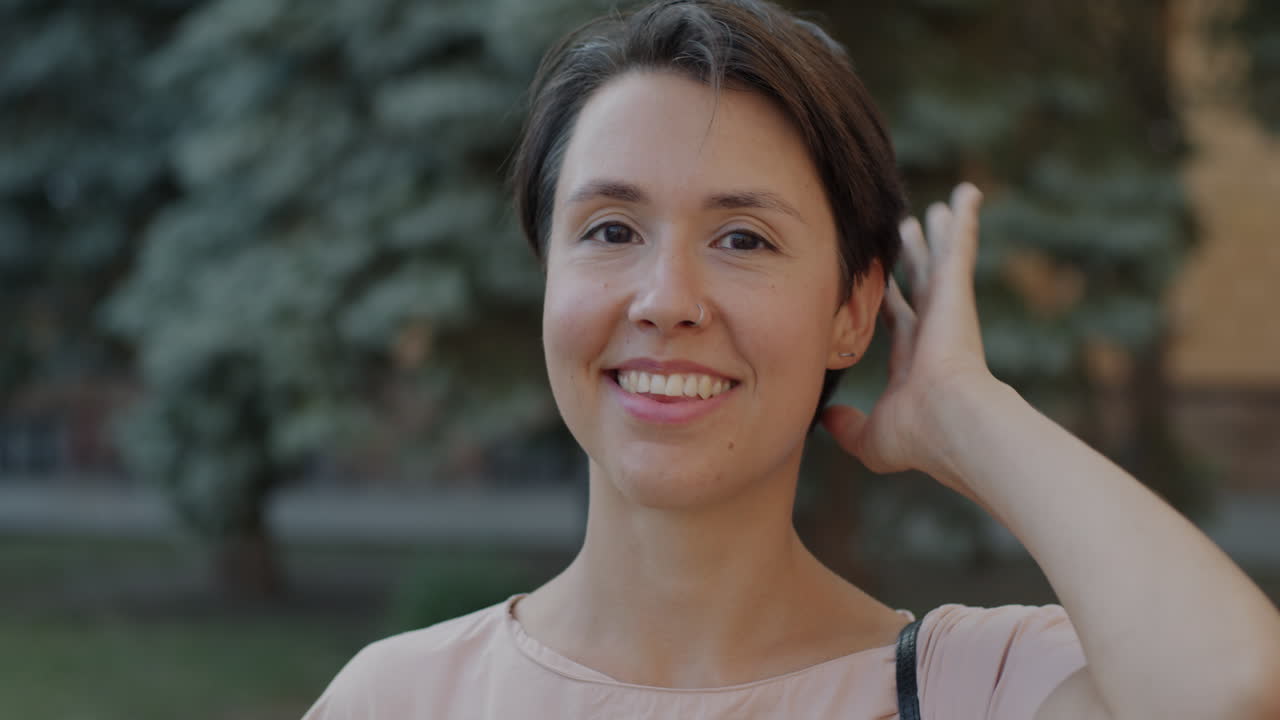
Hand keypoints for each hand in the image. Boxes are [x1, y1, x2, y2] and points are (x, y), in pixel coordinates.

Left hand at [821, 183, 996, 499]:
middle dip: (915, 257)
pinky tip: (969, 193)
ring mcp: (948, 308)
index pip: (898, 318)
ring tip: (943, 206)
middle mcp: (934, 329)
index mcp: (914, 359)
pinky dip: (965, 218)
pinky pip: (960, 244)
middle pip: (921, 282)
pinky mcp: (957, 289)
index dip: (888, 299)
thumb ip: (847, 427)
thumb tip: (826, 420)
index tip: (882, 282)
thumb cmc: (916, 435)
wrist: (949, 422)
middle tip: (909, 230)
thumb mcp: (870, 436)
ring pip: (942, 258)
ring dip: (943, 232)